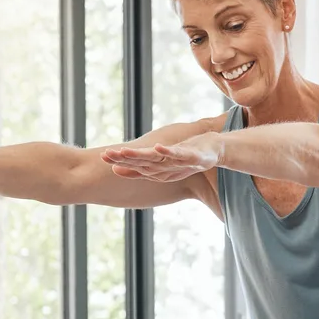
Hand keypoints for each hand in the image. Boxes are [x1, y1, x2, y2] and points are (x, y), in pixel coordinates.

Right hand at [100, 136, 220, 182]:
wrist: (215, 151)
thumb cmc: (189, 158)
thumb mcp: (167, 159)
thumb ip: (148, 160)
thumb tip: (126, 160)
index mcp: (160, 170)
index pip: (137, 167)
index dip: (120, 163)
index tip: (103, 158)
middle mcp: (167, 168)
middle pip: (142, 164)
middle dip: (123, 160)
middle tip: (105, 155)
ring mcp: (179, 163)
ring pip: (156, 161)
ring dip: (139, 157)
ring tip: (123, 152)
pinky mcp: (192, 158)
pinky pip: (178, 155)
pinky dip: (168, 152)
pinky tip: (158, 148)